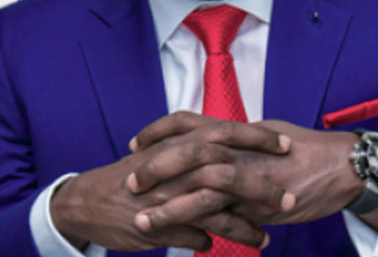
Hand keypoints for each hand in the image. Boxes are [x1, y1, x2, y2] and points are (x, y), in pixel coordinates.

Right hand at [50, 114, 293, 251]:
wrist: (87, 201)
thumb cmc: (132, 176)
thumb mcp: (162, 153)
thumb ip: (194, 151)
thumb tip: (229, 157)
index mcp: (178, 145)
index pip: (224, 133)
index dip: (257, 137)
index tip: (286, 144)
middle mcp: (174, 168)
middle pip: (226, 172)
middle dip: (262, 187)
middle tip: (289, 199)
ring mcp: (166, 199)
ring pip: (215, 212)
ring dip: (244, 228)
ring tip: (265, 238)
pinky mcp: (156, 227)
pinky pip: (193, 238)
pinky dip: (210, 243)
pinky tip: (218, 247)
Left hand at [129, 113, 366, 228]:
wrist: (341, 166)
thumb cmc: (304, 149)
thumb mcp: (264, 135)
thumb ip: (236, 141)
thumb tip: (214, 142)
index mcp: (235, 130)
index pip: (186, 122)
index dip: (158, 131)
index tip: (136, 143)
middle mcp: (237, 149)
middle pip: (185, 151)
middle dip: (153, 168)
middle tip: (128, 182)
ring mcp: (248, 177)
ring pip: (198, 188)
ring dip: (166, 206)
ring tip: (140, 220)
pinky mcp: (259, 205)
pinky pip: (223, 217)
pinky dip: (197, 227)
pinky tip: (178, 239)